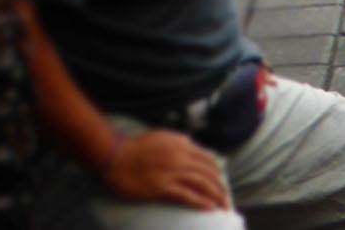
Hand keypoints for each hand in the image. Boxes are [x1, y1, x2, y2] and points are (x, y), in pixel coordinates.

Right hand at [101, 130, 229, 209]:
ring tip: (223, 206)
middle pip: (208, 173)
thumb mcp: (162, 136)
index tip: (221, 182)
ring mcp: (172, 173)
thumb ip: (179, 141)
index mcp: (181, 144)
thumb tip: (191, 146)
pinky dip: (200, 202)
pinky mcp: (162, 188)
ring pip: (201, 184)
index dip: (217, 172)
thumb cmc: (137, 147)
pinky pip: (186, 195)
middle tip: (227, 199)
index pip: (207, 158)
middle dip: (220, 187)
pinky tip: (208, 208)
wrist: (117, 157)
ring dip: (215, 196)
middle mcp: (180, 157)